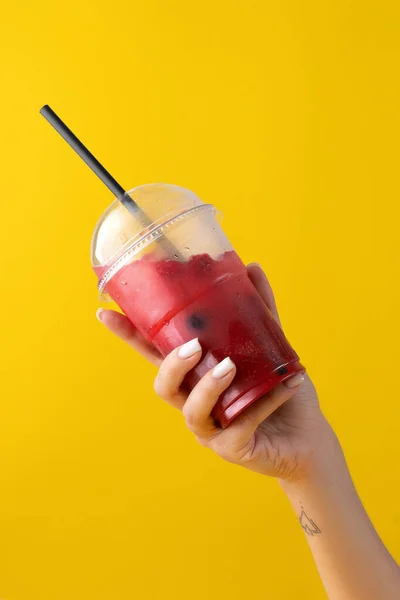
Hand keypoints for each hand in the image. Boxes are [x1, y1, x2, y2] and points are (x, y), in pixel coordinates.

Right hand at [97, 264, 332, 481]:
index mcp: (196, 376)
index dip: (129, 336)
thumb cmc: (280, 392)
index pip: (156, 354)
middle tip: (194, 346)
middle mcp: (196, 402)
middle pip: (163, 386)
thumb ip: (261, 311)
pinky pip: (241, 427)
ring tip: (230, 366)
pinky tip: (286, 384)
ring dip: (207, 387)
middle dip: (172, 365)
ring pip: (192, 411)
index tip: (105, 312)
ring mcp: (211, 429)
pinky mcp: (234, 448)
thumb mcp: (271, 346)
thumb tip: (251, 267)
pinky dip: (263, 403)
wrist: (307, 437)